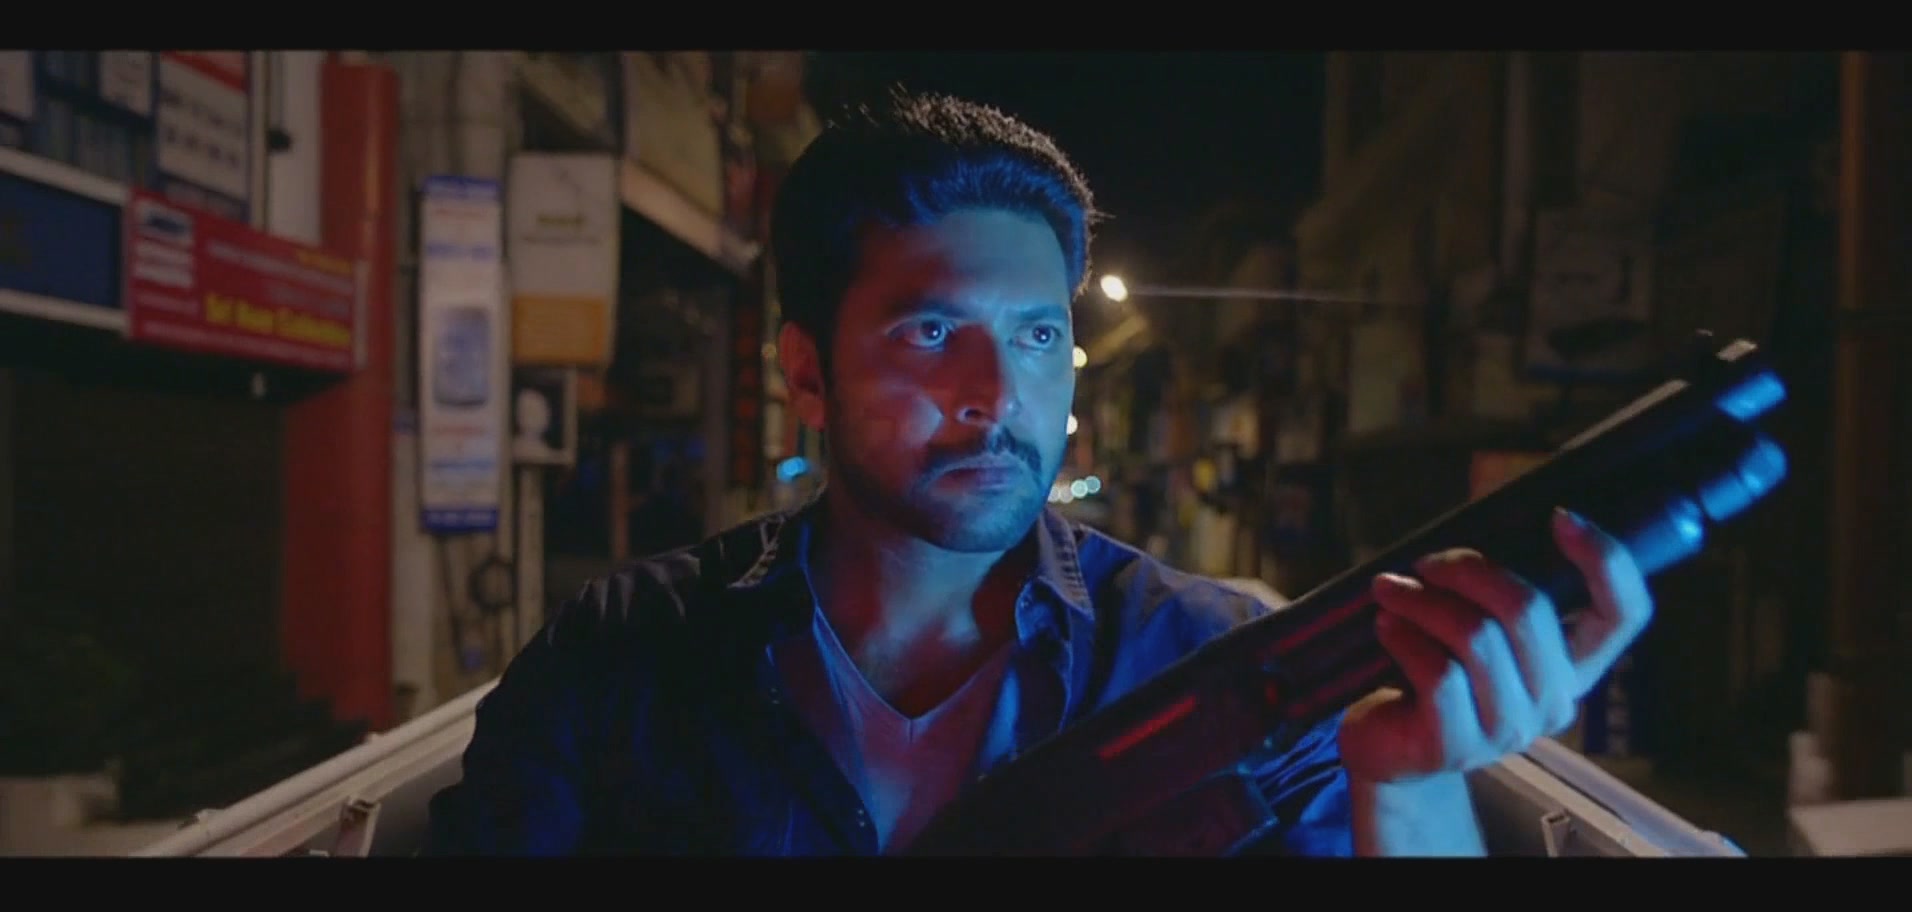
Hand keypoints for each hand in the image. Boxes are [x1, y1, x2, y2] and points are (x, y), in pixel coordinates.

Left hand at [1337, 508, 1654, 783]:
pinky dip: (1404, 635)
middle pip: (1528, 609)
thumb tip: (1488, 493)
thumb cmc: (1432, 668)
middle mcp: (1554, 701)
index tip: (1562, 517)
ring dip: (1423, 600)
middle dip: (1468, 569)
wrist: (1388, 746)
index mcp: (1573, 665)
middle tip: (1424, 565)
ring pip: (1476, 637)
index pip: (1623, 615)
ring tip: (1390, 591)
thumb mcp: (1474, 620)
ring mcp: (1508, 729)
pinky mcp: (1457, 745)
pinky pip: (1438, 672)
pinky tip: (1386, 626)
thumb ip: (1495, 580)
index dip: (1607, 562)